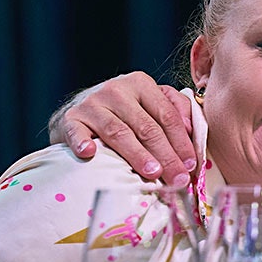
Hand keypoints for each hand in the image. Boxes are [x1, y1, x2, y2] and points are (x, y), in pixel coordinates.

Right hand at [52, 72, 197, 184]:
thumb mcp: (150, 103)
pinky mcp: (70, 119)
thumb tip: (190, 130)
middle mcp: (116, 90)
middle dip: (166, 155)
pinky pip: (77, 132)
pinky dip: (83, 142)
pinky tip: (90, 154)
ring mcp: (91, 104)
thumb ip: (174, 110)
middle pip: (147, 127)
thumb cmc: (122, 112)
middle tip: (178, 178)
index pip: (167, 115)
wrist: (77, 113)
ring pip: (118, 132)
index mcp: (141, 84)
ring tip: (153, 173)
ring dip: (137, 154)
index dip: (181, 142)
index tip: (191, 165)